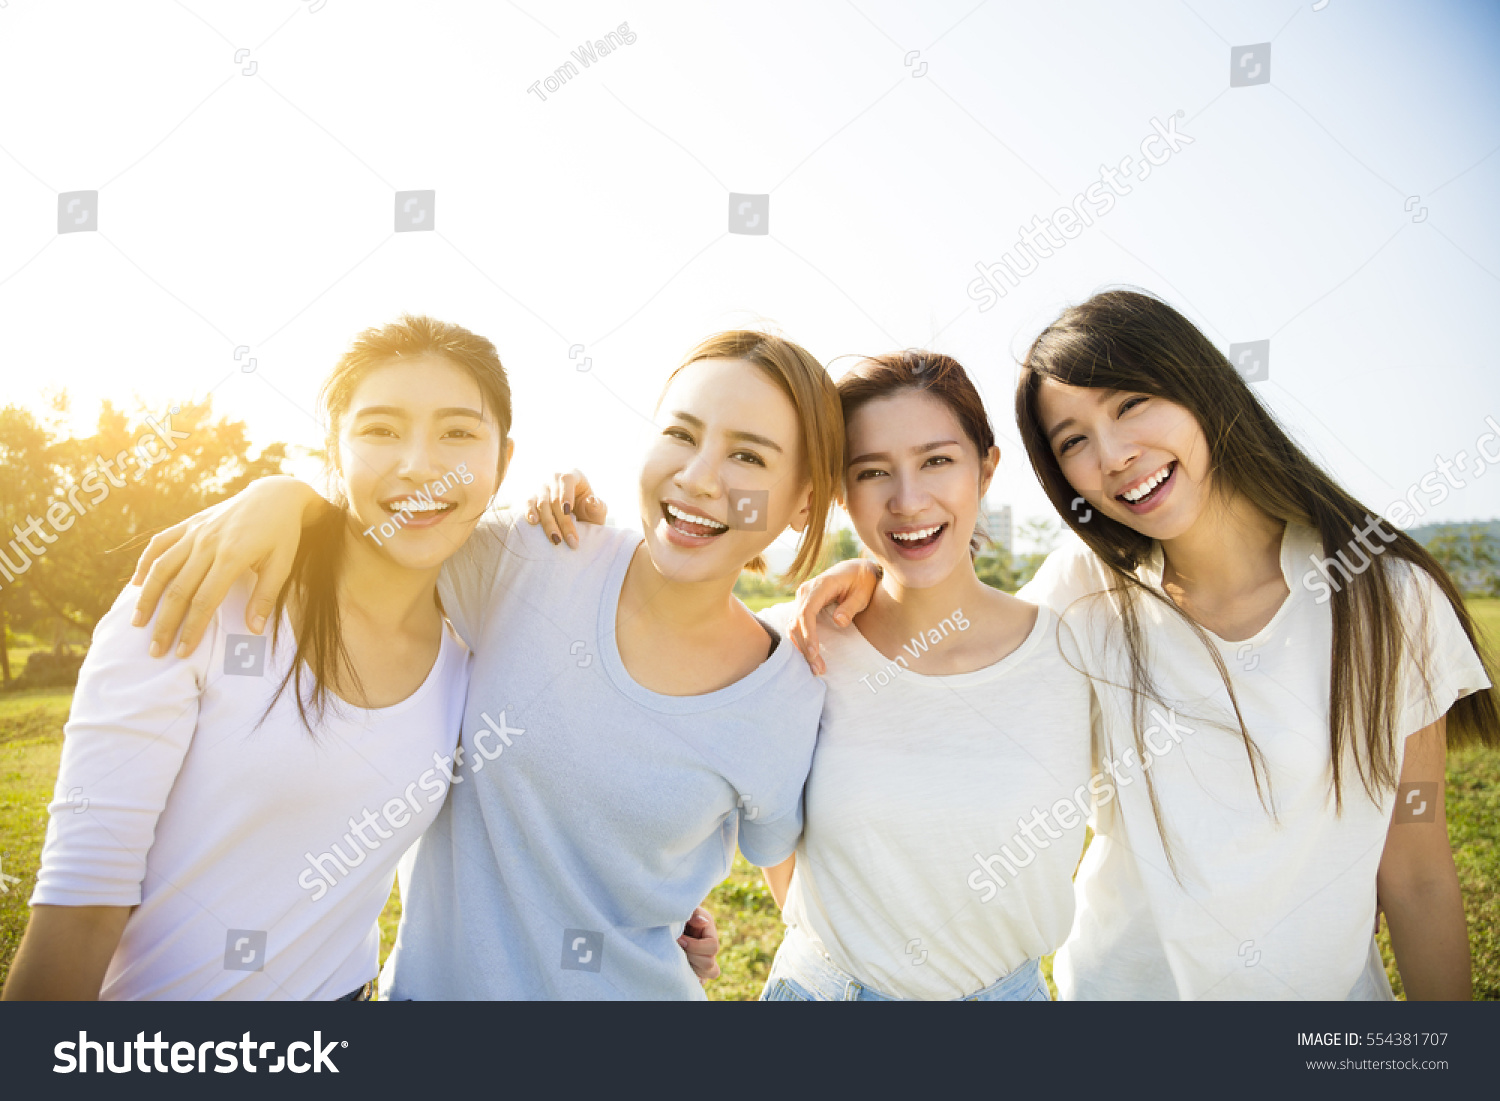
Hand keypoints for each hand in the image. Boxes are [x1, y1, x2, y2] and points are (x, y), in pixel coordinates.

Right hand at [129, 476, 326, 657]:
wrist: (274, 495)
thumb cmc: (281, 534)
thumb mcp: (282, 564)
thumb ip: (265, 597)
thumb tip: (254, 630)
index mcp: (232, 556)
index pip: (205, 601)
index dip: (192, 628)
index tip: (182, 651)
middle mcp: (207, 544)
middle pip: (178, 590)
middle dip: (165, 623)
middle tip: (155, 650)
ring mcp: (195, 532)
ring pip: (161, 568)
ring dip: (147, 598)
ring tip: (137, 623)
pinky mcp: (189, 524)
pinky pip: (160, 544)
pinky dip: (145, 563)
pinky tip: (137, 585)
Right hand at [523, 469, 607, 548]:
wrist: (578, 518)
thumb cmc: (589, 511)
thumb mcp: (597, 510)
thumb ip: (597, 506)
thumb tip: (592, 501)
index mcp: (574, 476)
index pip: (567, 479)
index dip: (566, 494)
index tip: (568, 511)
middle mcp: (555, 479)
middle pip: (555, 498)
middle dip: (563, 521)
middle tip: (571, 541)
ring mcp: (542, 488)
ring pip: (542, 503)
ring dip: (549, 523)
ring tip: (556, 540)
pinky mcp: (533, 498)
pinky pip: (529, 503)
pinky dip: (530, 512)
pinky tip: (534, 522)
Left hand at [678, 906, 721, 984]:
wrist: (665, 926)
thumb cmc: (675, 916)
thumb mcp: (685, 911)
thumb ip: (693, 913)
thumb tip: (703, 922)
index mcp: (710, 933)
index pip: (713, 947)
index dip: (695, 946)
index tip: (679, 939)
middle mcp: (710, 950)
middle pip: (710, 964)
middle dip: (691, 956)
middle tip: (677, 948)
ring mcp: (704, 962)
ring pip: (709, 974)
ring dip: (691, 967)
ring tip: (678, 958)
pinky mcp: (697, 972)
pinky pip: (701, 981)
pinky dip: (691, 978)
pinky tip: (680, 969)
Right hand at [789, 558, 881, 674]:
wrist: (856, 569)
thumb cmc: (862, 581)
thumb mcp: (862, 593)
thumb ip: (850, 607)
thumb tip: (839, 622)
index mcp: (820, 585)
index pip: (807, 612)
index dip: (809, 634)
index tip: (815, 653)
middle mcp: (806, 591)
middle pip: (797, 622)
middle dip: (805, 648)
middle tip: (818, 669)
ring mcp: (802, 598)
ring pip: (794, 626)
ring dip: (802, 648)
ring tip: (815, 668)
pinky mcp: (803, 606)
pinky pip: (797, 626)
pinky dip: (801, 642)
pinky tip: (810, 657)